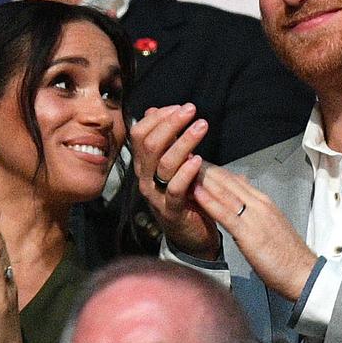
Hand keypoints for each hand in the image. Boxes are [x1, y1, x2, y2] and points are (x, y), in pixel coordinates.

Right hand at [131, 104, 219, 258]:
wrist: (190, 235)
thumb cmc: (184, 194)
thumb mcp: (172, 163)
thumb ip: (163, 139)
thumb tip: (153, 110)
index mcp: (144, 164)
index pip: (139, 133)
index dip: (158, 117)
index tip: (179, 107)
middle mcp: (145, 178)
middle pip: (150, 144)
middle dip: (171, 123)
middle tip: (191, 110)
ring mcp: (156, 195)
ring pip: (163, 163)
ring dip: (184, 141)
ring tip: (201, 126)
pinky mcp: (172, 210)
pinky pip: (176, 189)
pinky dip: (187, 172)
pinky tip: (199, 160)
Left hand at [193, 165, 316, 300]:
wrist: (303, 273)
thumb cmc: (286, 254)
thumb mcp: (270, 223)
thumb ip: (254, 206)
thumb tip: (243, 188)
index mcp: (263, 202)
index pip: (234, 179)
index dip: (213, 169)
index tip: (196, 161)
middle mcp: (259, 204)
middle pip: (227, 181)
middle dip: (204, 168)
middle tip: (184, 155)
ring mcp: (255, 217)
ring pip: (225, 192)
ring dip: (203, 178)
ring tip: (184, 166)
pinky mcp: (249, 234)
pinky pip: (225, 214)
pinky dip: (209, 201)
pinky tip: (196, 193)